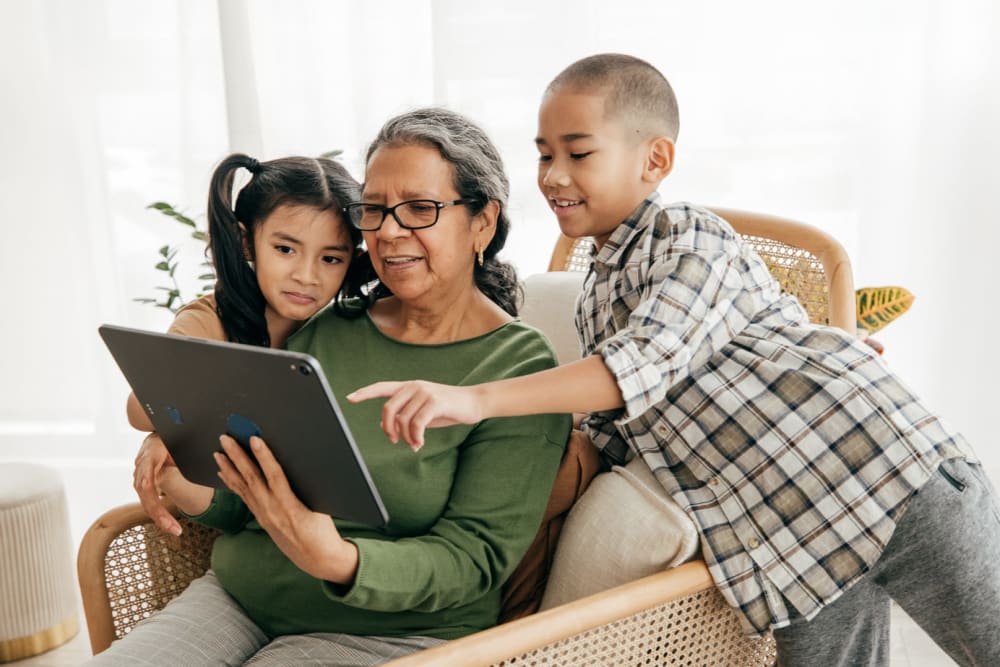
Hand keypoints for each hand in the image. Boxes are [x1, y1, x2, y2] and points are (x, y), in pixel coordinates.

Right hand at [133, 433, 181, 535]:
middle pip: (146, 492)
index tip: (156, 498)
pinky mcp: (143, 483)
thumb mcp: (182, 440)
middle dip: (159, 513)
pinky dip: (160, 514)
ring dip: (160, 517)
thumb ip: (186, 451)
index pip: (147, 472)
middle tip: (175, 529)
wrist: (164, 432)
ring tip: (176, 530)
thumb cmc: (176, 434)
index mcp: (152, 452)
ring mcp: (140, 475)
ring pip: (146, 500)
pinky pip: (150, 501)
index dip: (149, 486)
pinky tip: (171, 526)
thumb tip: (202, 458)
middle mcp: (142, 465)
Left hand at [215, 435, 358, 583]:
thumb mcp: (321, 507)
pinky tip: (225, 474)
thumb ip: (306, 488)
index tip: (255, 439)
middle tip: (225, 439)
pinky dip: (233, 484)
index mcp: (290, 506)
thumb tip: (300, 464)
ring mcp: (264, 515)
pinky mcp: (261, 519)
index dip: (264, 456)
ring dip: (229, 469)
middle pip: (251, 478)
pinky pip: (244, 497)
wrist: (316, 558)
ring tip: (218, 453)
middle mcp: (272, 510)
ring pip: (243, 488)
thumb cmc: (323, 531)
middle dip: (237, 457)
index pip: (274, 475)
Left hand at [347, 381, 483, 450]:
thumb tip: (385, 424)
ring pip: (403, 420)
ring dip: (407, 438)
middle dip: (388, 429)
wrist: (474, 402)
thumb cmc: (448, 408)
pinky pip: (416, 424)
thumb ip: (405, 414)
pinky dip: (415, 437)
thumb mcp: (423, 411)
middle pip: (388, 409)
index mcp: (409, 387)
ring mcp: (424, 392)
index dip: (364, 393)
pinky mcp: (435, 402)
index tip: (349, 398)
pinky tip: (420, 443)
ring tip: (415, 444)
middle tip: (396, 441)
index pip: (381, 387)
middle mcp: (414, 386)